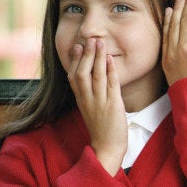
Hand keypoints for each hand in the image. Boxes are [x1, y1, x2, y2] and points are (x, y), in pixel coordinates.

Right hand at [68, 38, 126, 175]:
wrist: (107, 147)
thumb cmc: (102, 127)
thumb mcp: (91, 108)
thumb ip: (90, 93)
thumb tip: (91, 77)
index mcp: (81, 100)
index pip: (73, 77)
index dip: (75, 61)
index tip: (77, 46)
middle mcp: (87, 100)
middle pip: (82, 74)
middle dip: (86, 55)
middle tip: (90, 39)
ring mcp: (99, 103)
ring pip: (96, 77)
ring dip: (98, 58)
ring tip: (100, 43)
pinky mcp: (112, 106)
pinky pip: (110, 85)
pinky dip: (110, 71)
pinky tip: (110, 60)